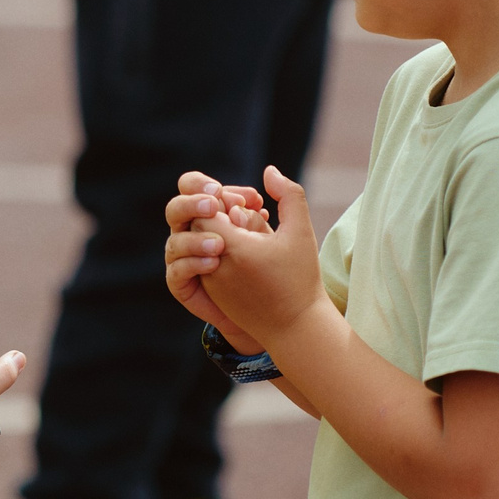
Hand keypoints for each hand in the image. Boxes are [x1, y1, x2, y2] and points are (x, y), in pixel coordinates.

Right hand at [165, 172, 268, 350]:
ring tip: (221, 243)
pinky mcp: (185, 285)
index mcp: (214, 216)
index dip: (214, 188)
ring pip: (176, 239)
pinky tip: (213, 262)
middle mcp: (195, 234)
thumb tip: (268, 171)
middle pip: (178, 208)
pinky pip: (176, 271)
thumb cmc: (283, 269)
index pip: (199, 191)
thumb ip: (285, 199)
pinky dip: (191, 264)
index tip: (252, 198)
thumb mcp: (290, 231)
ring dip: (195, 238)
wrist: (278, 313)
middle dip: (193, 202)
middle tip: (216, 204)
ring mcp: (186, 260)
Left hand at [198, 166, 329, 344]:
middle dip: (219, 215)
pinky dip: (220, 252)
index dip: (222, 201)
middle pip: (198, 225)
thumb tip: (269, 171)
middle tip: (245, 216)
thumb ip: (289, 194)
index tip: (246, 205)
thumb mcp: (300, 231)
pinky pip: (204, 262)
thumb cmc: (300, 278)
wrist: (295, 327)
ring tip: (249, 237)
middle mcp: (213, 265)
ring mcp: (210, 280)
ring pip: (200, 243)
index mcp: (232, 248)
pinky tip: (246, 255)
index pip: (205, 210)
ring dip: (220, 235)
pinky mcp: (211, 292)